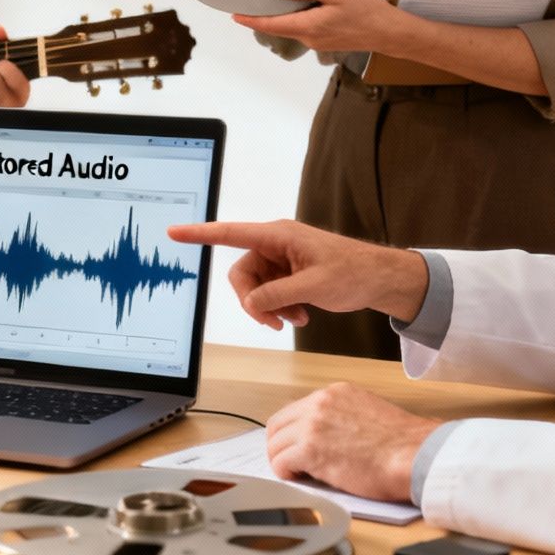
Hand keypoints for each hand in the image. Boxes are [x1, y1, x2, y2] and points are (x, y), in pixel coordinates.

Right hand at [166, 220, 426, 328]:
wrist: (380, 280)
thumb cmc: (354, 273)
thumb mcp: (314, 287)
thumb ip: (278, 295)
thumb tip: (251, 303)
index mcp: (278, 235)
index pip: (230, 233)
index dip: (199, 234)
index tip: (174, 232)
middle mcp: (276, 244)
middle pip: (243, 273)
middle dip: (254, 301)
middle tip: (273, 322)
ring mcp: (282, 259)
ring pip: (256, 287)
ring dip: (271, 308)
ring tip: (296, 319)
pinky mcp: (289, 272)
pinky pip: (270, 292)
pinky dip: (281, 308)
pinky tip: (301, 316)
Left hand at [232, 0, 406, 53]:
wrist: (389, 32)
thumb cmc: (367, 12)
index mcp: (308, 26)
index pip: (270, 24)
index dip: (251, 20)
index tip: (235, 15)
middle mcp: (310, 38)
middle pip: (279, 26)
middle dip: (264, 16)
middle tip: (251, 2)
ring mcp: (318, 42)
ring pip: (293, 27)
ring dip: (284, 15)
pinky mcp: (326, 41)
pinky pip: (305, 28)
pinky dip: (299, 18)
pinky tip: (305, 6)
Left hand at [266, 382, 439, 503]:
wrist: (415, 455)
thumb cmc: (403, 444)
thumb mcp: (369, 414)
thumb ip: (343, 418)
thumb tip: (329, 436)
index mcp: (335, 393)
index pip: (296, 409)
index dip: (293, 432)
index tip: (297, 446)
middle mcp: (320, 403)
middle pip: (278, 424)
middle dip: (280, 445)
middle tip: (290, 463)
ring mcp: (312, 425)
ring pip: (275, 443)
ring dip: (282, 461)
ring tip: (299, 474)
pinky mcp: (310, 449)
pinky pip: (280, 462)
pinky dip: (286, 474)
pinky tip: (301, 479)